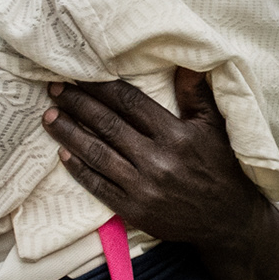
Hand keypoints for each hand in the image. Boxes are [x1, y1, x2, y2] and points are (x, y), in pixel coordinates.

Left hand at [47, 70, 278, 279]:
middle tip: (54, 89)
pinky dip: (80, 169)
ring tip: (49, 117)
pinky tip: (63, 153)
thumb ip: (197, 93)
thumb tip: (187, 58)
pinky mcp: (135, 210)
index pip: (130, 103)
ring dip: (70, 134)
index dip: (102, 87)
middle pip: (108, 125)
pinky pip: (100, 186)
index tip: (80, 74)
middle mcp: (157, 160)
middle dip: (78, 104)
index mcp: (175, 135)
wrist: (229, 221)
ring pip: (98, 154)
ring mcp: (144, 187)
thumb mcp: (215, 127)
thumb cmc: (222, 168)